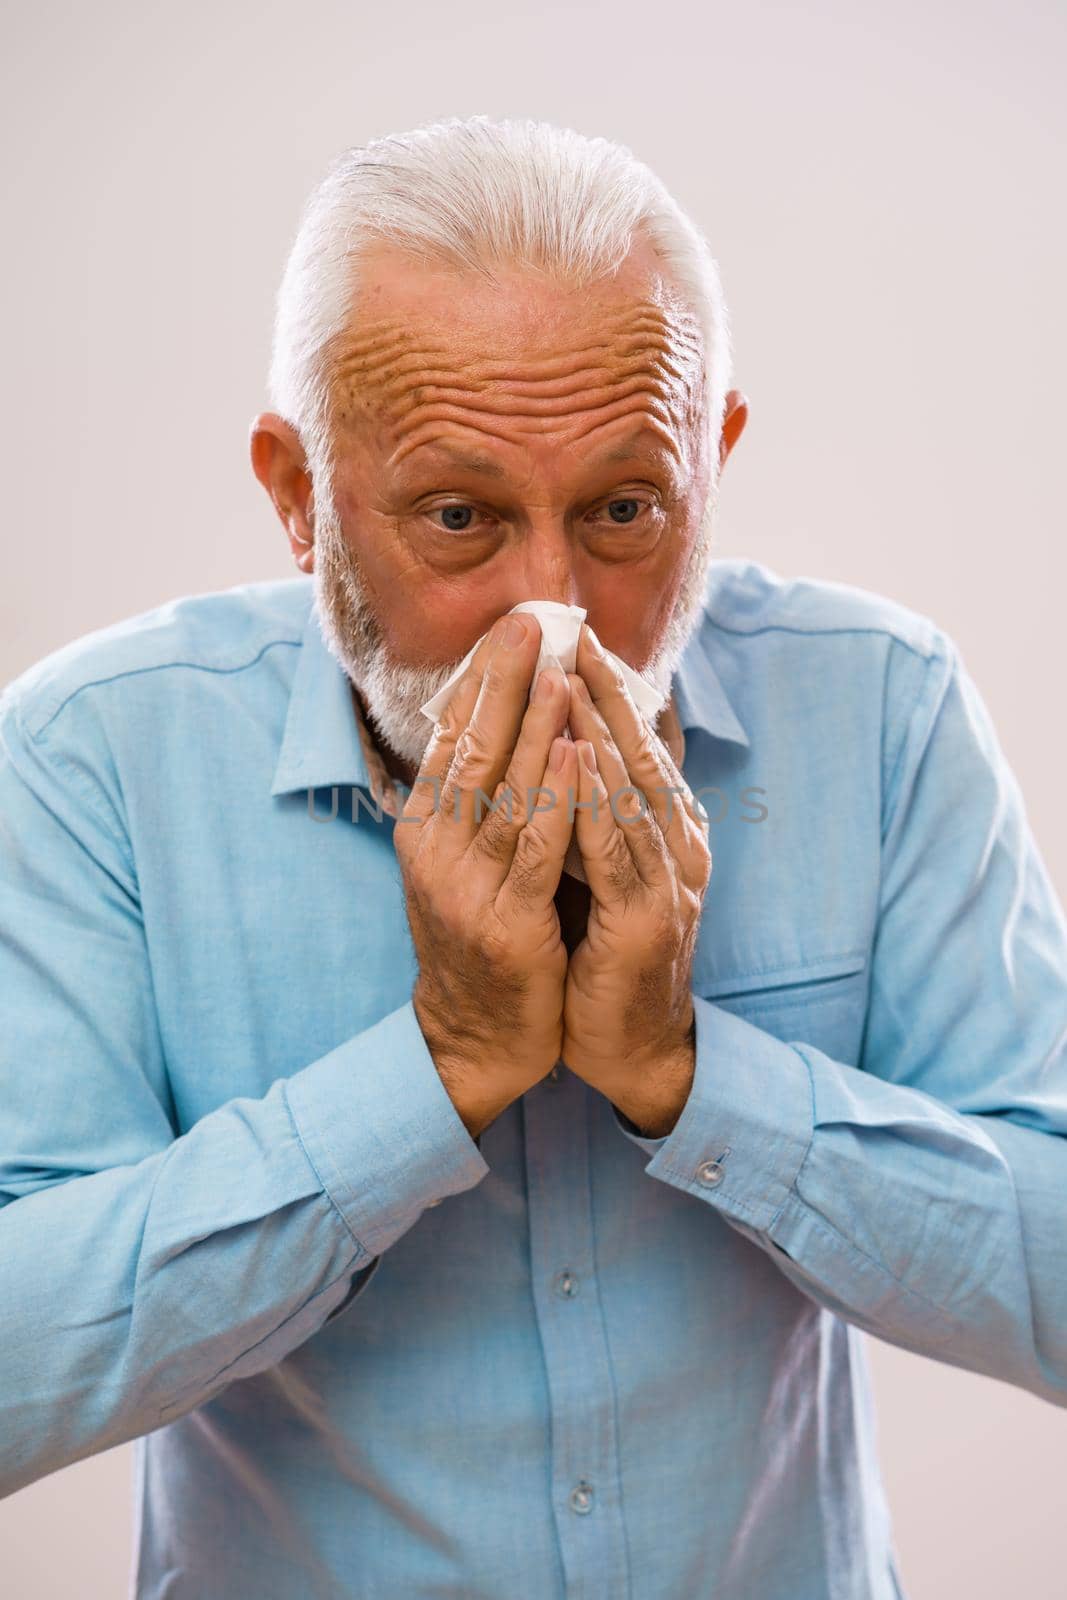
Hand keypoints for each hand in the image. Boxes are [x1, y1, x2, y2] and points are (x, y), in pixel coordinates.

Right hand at [395, 613, 575, 1139]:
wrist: (474, 1036)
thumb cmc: (479, 936)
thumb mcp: (463, 859)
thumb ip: (477, 798)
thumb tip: (497, 720)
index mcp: (425, 828)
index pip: (453, 739)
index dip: (481, 680)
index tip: (510, 626)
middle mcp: (436, 850)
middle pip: (472, 752)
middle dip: (503, 683)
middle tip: (531, 622)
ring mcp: (467, 887)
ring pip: (506, 792)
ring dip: (534, 728)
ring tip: (560, 671)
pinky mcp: (506, 922)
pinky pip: (536, 849)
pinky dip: (557, 796)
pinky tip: (575, 753)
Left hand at [559, 623, 711, 1136]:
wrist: (633, 1048)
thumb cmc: (610, 955)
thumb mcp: (608, 873)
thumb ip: (600, 816)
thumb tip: (573, 751)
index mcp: (669, 833)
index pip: (640, 748)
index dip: (612, 692)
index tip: (579, 639)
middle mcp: (677, 847)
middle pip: (642, 755)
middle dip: (608, 693)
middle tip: (578, 634)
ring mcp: (667, 883)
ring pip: (630, 792)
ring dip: (601, 732)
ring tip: (572, 676)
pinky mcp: (644, 920)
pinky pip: (614, 850)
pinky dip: (594, 801)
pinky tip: (574, 761)